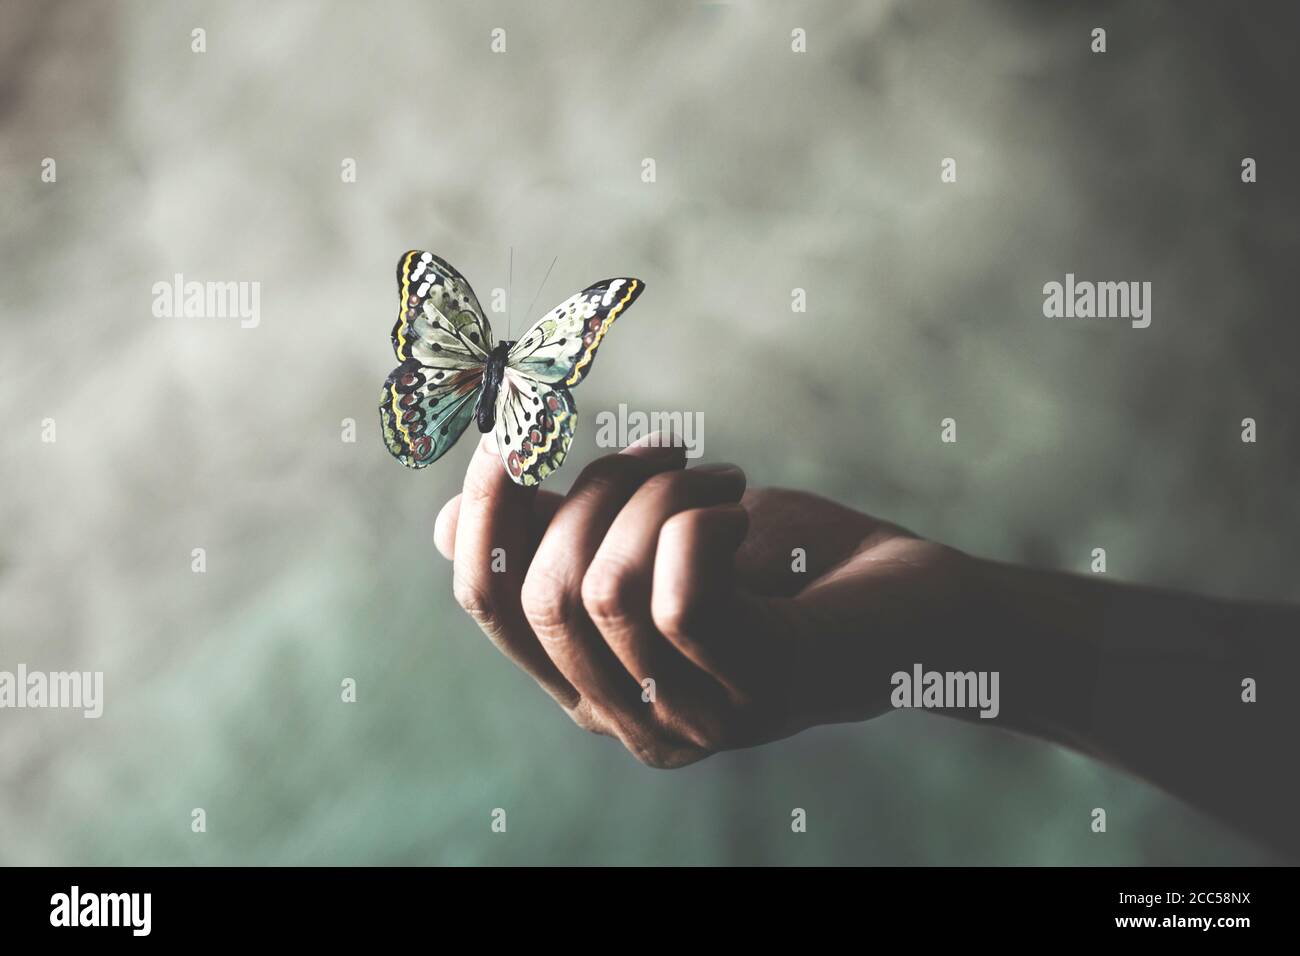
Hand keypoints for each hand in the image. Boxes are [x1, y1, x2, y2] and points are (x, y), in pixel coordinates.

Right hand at [435, 433, 972, 767]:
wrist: (917, 605)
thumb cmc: (785, 564)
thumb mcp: (651, 535)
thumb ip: (562, 534)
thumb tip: (446, 526)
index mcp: (594, 682)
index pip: (490, 606)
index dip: (484, 511)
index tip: (509, 430)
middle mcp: (633, 718)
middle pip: (540, 594)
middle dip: (594, 491)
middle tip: (671, 454)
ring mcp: (698, 717)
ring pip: (605, 591)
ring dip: (657, 497)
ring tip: (718, 476)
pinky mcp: (759, 690)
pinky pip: (679, 600)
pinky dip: (699, 522)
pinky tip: (741, 511)